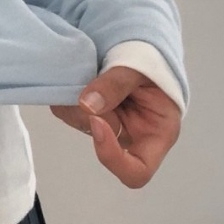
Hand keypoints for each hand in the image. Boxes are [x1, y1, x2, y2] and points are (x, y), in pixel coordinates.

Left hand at [50, 65, 180, 188]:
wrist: (143, 51)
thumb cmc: (154, 64)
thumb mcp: (142, 67)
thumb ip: (117, 84)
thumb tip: (87, 104)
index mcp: (156, 135)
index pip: (137, 172)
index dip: (112, 156)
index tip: (97, 122)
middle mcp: (129, 138)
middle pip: (99, 143)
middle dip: (91, 113)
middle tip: (97, 80)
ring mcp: (106, 128)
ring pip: (78, 123)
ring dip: (78, 98)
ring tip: (96, 73)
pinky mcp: (87, 115)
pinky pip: (67, 110)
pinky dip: (70, 92)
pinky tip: (86, 77)